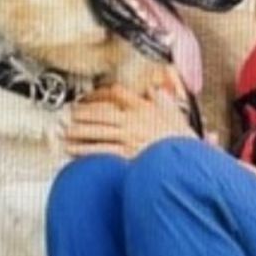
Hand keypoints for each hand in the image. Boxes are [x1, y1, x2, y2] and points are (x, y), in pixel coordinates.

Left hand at [63, 83, 197, 158]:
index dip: (101, 94)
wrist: (187, 163)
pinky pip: (99, 151)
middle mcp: (133, 121)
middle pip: (102, 113)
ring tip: (68, 132)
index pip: (118, 94)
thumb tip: (157, 92)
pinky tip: (73, 150)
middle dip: (84, 113)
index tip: (91, 96)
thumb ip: (165, 102)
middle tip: (72, 114)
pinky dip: (84, 150)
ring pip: (96, 131)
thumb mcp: (178, 116)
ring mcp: (127, 138)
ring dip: (79, 131)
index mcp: (145, 109)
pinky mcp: (124, 156)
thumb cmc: (183, 143)